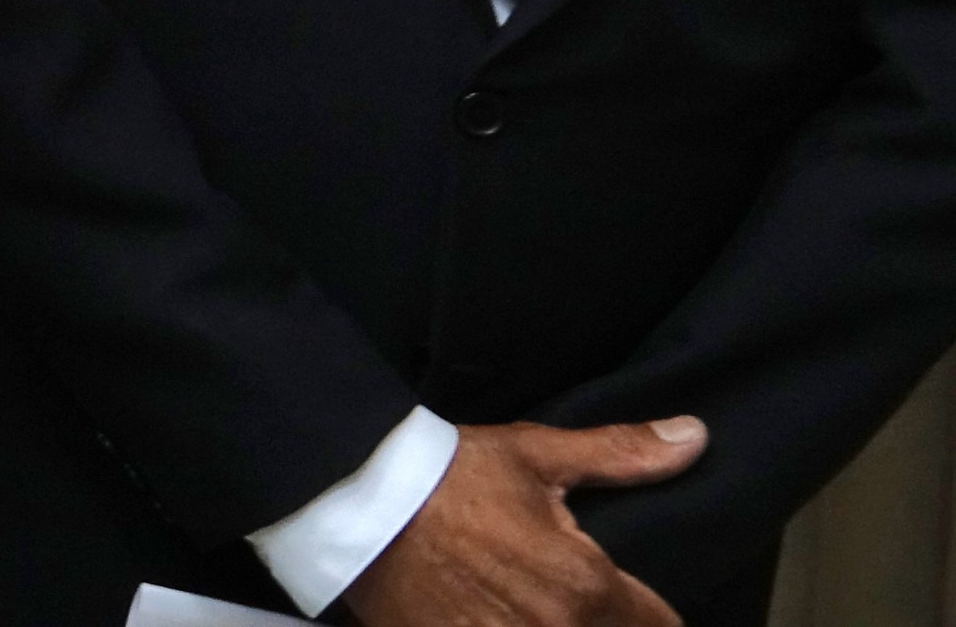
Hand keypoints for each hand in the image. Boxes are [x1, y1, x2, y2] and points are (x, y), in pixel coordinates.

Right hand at [344, 419, 705, 626]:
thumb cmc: (445, 474)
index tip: (635, 599)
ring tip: (529, 602)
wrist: (352, 500)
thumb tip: (694, 437)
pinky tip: (492, 614)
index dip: (653, 613)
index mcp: (585, 589)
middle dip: (604, 619)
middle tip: (569, 592)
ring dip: (557, 625)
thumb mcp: (533, 454)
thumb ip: (619, 455)